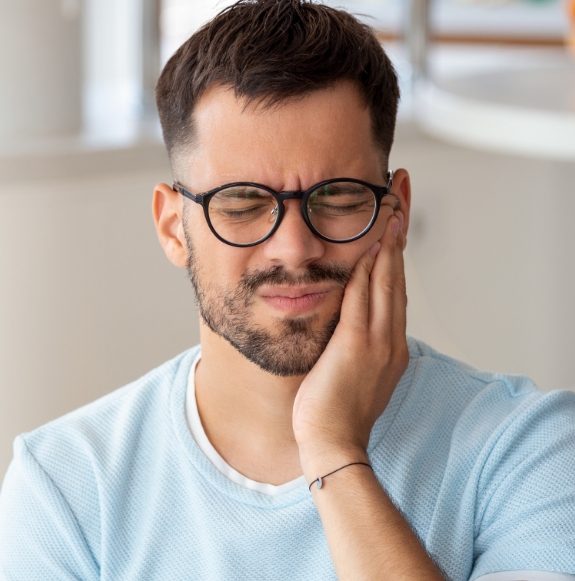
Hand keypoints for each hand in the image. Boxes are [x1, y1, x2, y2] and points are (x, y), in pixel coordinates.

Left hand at [293, 212, 408, 478]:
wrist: (333, 443)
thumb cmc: (337, 411)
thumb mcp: (355, 372)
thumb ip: (357, 344)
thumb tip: (348, 325)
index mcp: (390, 346)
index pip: (395, 290)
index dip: (397, 255)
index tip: (396, 225)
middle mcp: (390, 339)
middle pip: (397, 277)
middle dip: (399, 236)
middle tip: (400, 199)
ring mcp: (378, 341)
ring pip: (386, 281)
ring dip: (388, 243)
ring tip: (391, 208)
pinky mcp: (357, 345)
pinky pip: (363, 298)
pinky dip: (368, 268)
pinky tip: (370, 244)